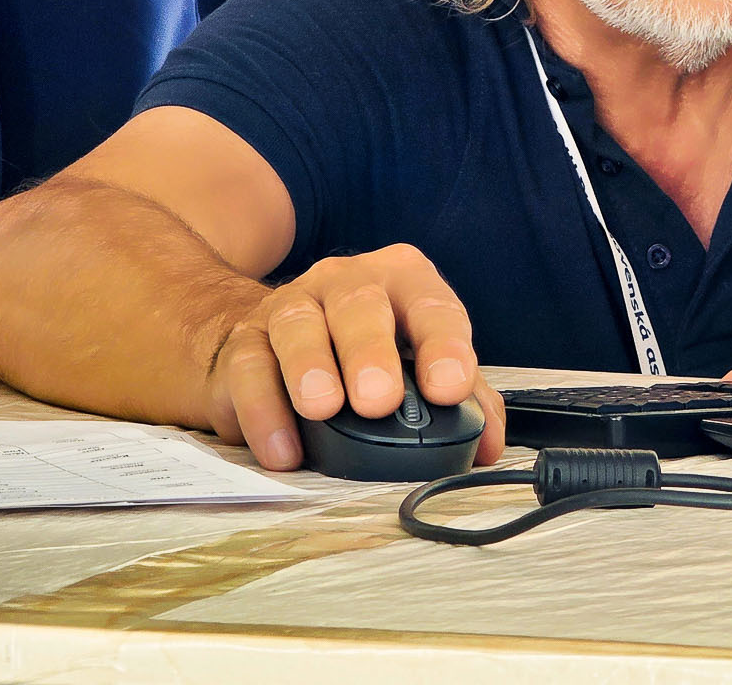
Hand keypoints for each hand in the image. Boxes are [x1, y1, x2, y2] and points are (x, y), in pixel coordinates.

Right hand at [202, 244, 504, 470]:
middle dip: (370, 351)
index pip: (431, 306)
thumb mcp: (419, 365)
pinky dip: (264, 410)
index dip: (443, 346)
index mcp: (402, 282)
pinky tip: (283, 448)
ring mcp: (290, 307)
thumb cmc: (364, 354)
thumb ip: (463, 401)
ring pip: (297, 325)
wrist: (277, 341)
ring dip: (309, 367)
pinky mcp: (243, 342)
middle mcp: (345, 283)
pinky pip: (248, 368)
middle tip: (378, 400)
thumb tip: (488, 444)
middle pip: (359, 303)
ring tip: (323, 408)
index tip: (448, 388)